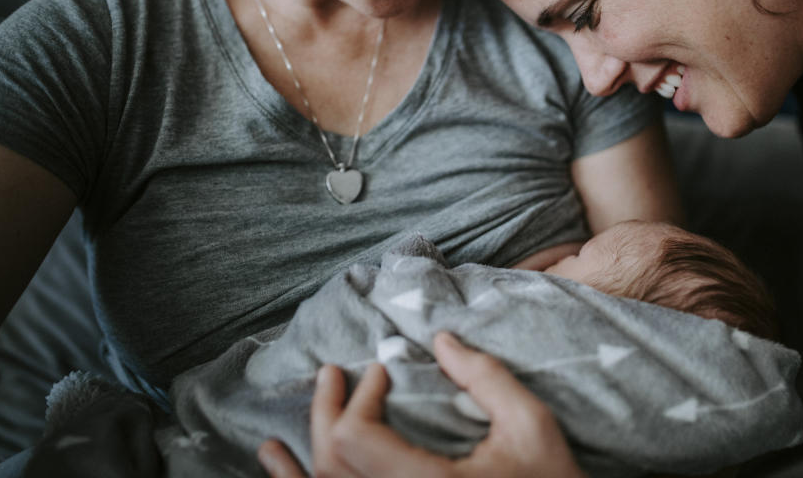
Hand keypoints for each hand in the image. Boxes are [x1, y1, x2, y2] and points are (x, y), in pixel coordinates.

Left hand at [257, 332, 585, 477]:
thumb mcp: (530, 426)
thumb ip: (484, 377)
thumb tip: (439, 338)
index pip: (358, 441)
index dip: (360, 399)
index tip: (380, 371)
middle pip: (333, 468)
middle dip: (325, 416)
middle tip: (330, 376)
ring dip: (297, 469)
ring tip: (272, 443)